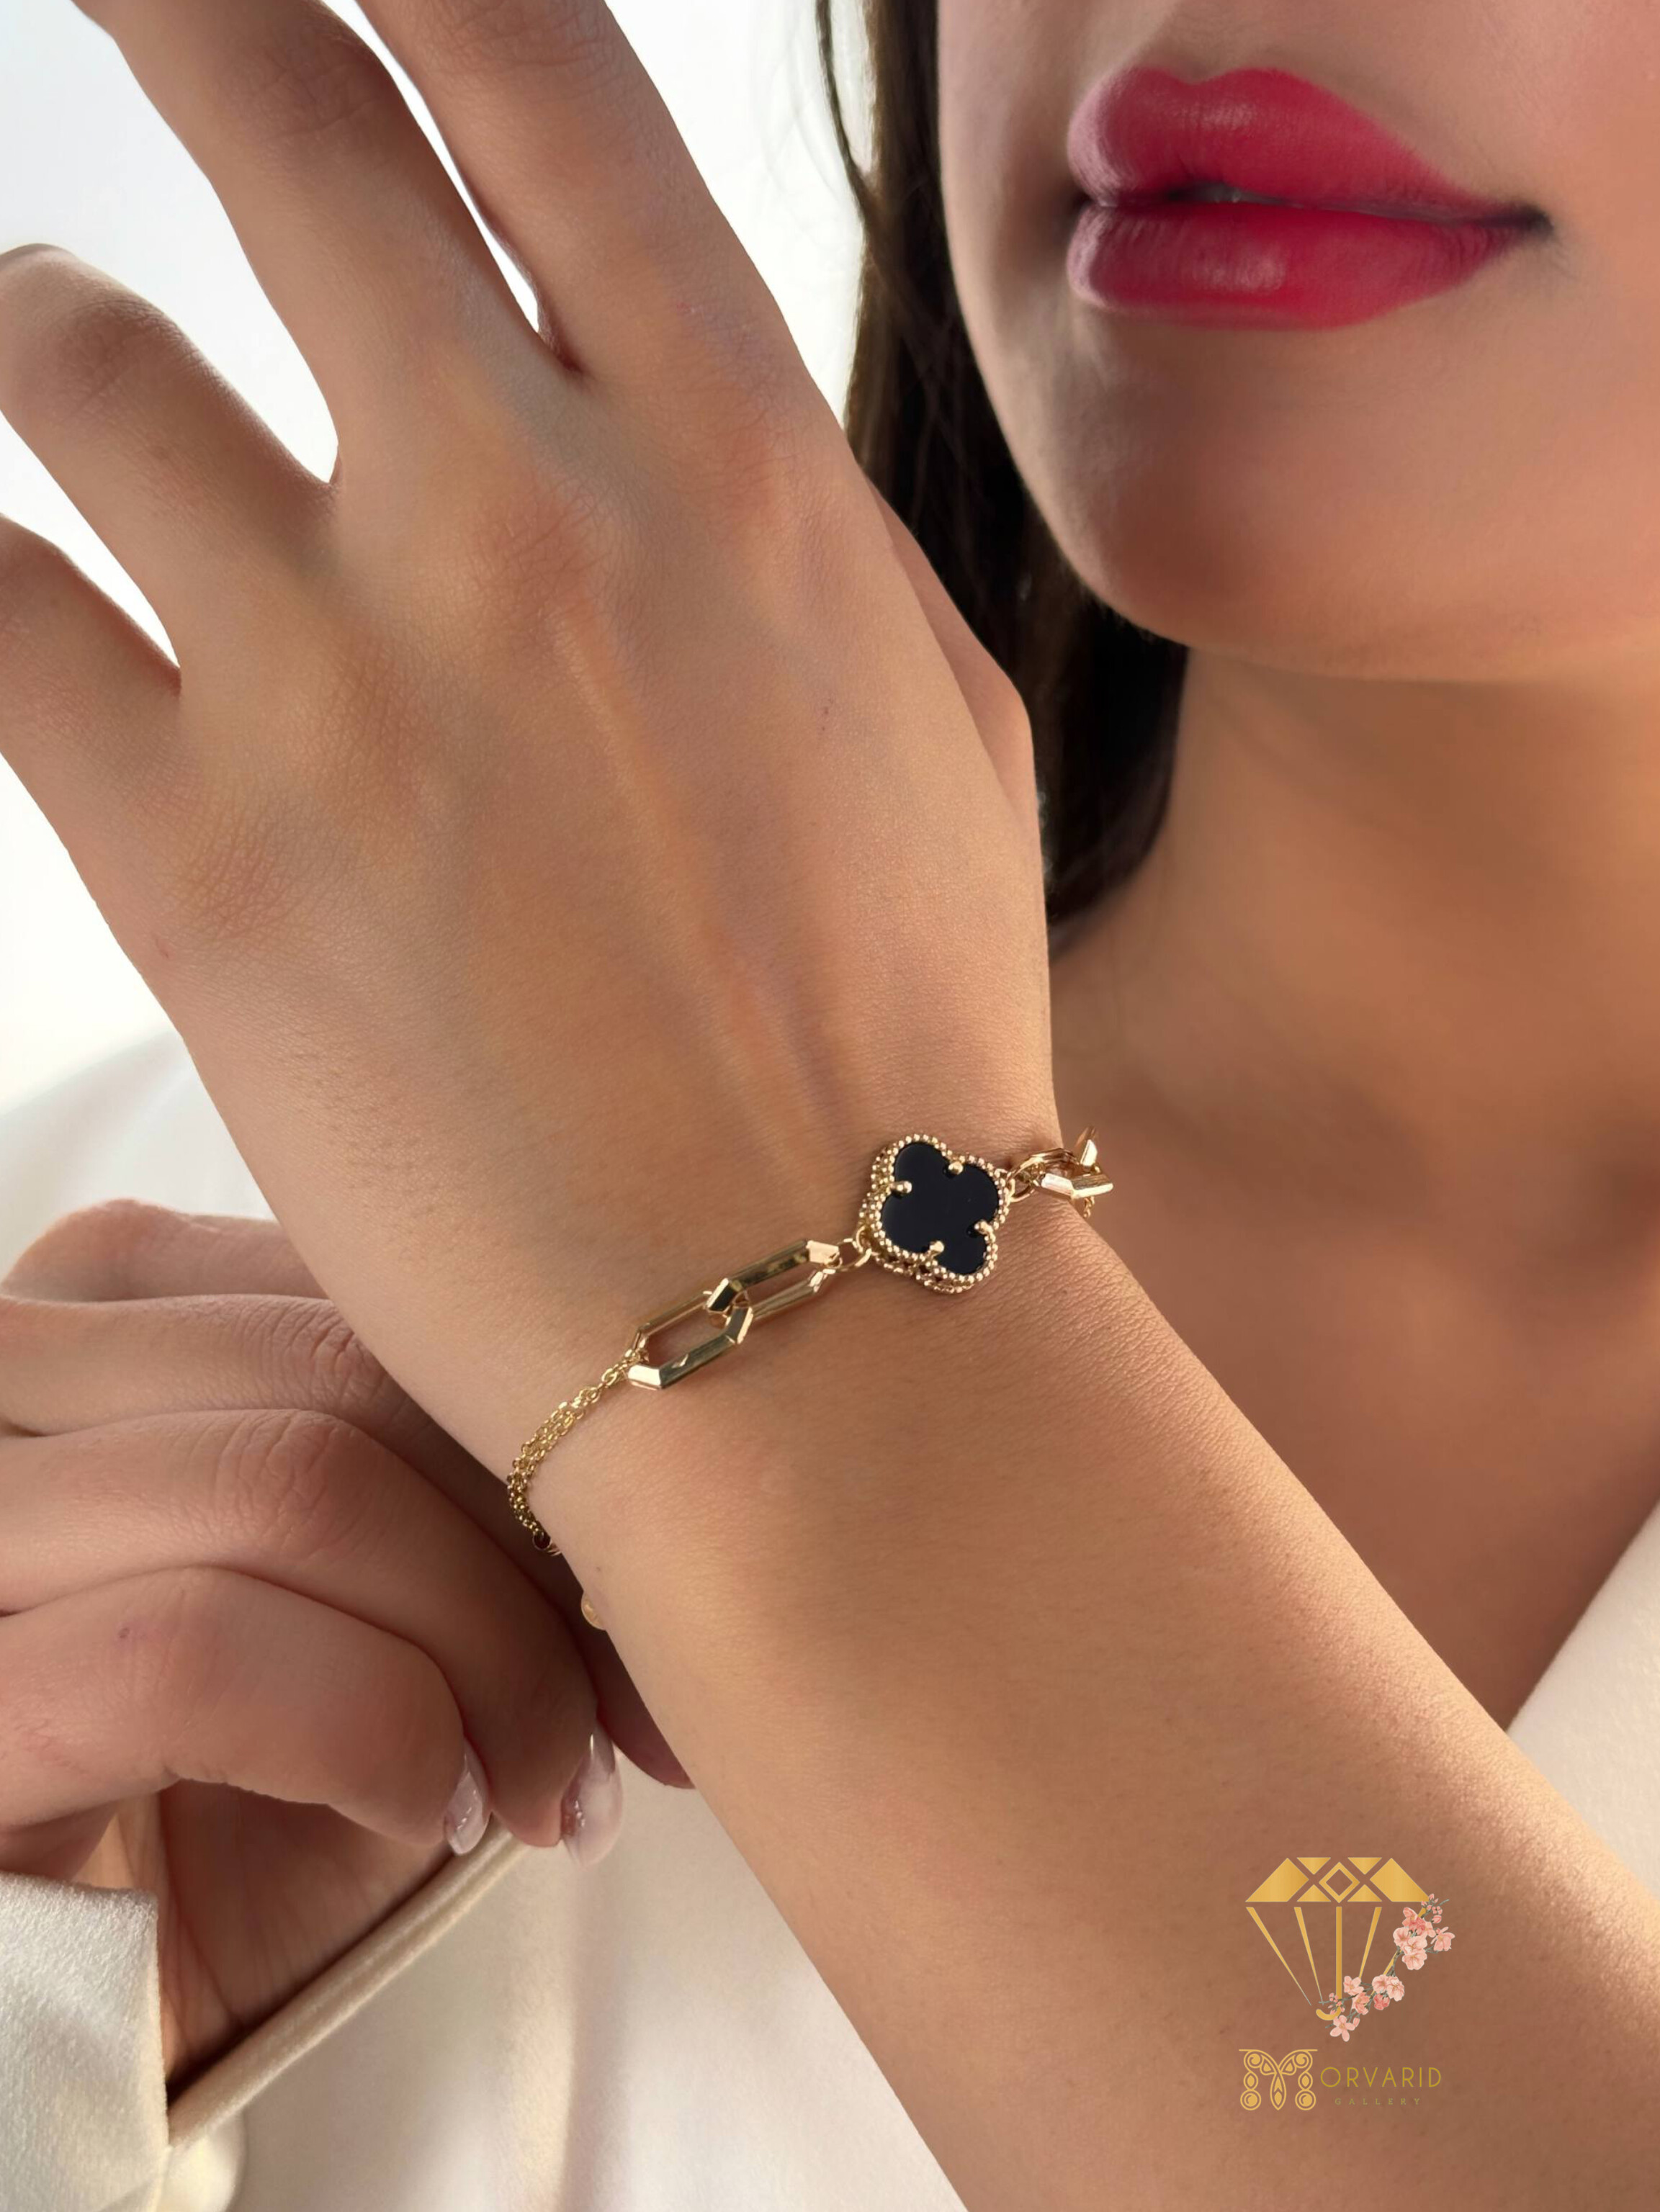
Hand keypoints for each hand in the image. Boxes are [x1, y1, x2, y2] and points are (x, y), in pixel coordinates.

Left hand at [0, 0, 1056, 1498]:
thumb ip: (791, 532)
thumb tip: (672, 401)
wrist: (814, 1325)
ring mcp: (343, 672)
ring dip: (46, 329)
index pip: (540, 79)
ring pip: (75, 358)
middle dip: (180, 10)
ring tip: (53, 352)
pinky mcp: (190, 850)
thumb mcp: (932, 726)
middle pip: (278, 123)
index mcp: (739, 474)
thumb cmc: (902, 1040)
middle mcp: (529, 516)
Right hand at [0, 1199, 668, 2079]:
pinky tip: (431, 1812)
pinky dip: (373, 1728)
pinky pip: (193, 1649)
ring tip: (546, 1784)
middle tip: (630, 1705)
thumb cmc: (231, 1802)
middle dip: (531, 1541)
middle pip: (339, 1362)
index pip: (356, 1283)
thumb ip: (428, 1468)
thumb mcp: (354, 1598)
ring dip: (480, 1652)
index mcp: (82, 1324)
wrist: (75, 2022)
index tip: (661, 1567)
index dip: (536, 1419)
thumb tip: (661, 1435)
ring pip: (290, 1484)